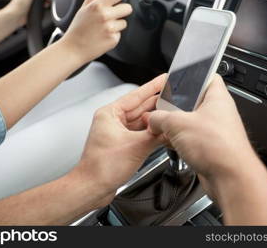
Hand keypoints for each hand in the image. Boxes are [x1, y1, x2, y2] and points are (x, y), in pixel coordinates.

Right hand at [57, 0, 134, 62]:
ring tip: (103, 28)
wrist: (73, 49)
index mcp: (98, 5)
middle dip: (122, 11)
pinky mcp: (114, 39)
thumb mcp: (84, 7)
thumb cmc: (77, 29)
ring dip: (117, 24)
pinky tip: (103, 36)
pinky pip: (120, 34)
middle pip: (127, 8)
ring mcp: (110, 28)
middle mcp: (105, 16)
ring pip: (124, 22)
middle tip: (112, 15)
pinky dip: (114, 35)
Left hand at [75, 74, 166, 204]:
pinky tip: (162, 132)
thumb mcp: (137, 146)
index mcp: (110, 114)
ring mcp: (116, 133)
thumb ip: (157, 134)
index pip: (136, 95)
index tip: (164, 78)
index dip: (153, 86)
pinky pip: (139, 134)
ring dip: (155, 120)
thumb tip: (170, 128)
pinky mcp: (121, 144)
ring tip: (171, 113)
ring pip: (140, 122)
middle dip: (157, 103)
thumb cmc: (102, 167)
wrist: (93, 187)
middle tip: (174, 96)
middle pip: (140, 107)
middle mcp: (112, 121)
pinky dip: (151, 133)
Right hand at [147, 75, 255, 187]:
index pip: (208, 76)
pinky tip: (170, 143)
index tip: (178, 77)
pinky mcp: (210, 147)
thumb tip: (152, 118)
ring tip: (164, 126)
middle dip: (176, 105)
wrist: (230, 178)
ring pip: (191, 121)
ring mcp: (215, 130)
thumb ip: (160, 118)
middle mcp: (218, 113)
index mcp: (217, 98)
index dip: (192, 74)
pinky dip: (180, 140)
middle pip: (194, 101)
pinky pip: (191, 138)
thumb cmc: (218, 148)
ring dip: (176, 125)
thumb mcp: (178, 124)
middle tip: (164, 107)